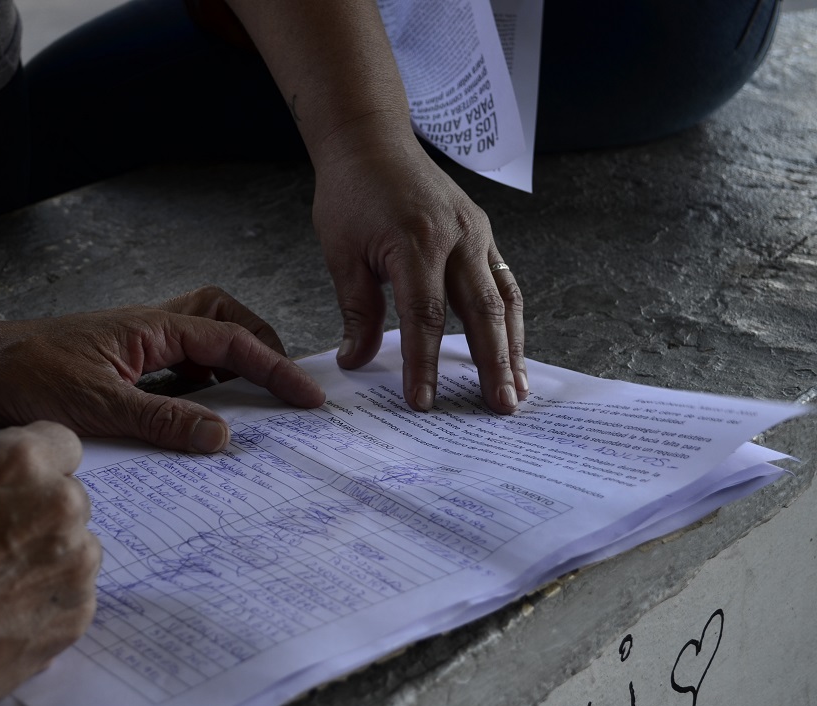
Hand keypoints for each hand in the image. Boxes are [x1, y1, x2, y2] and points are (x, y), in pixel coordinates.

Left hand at [0, 285, 325, 452]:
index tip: (306, 396)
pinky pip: (171, 372)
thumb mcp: (97, 406)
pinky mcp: (114, 371)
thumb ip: (162, 420)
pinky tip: (194, 421)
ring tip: (249, 406)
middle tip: (282, 387)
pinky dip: (195, 389)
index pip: (230, 339)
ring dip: (228, 366)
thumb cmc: (20, 376)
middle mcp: (145, 331)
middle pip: (221, 319)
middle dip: (259, 346)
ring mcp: (130, 350)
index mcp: (149, 328)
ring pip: (197, 342)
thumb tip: (222, 434)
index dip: (274, 367)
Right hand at [0, 423, 100, 705]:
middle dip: (37, 513)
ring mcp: (75, 563)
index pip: (58, 442)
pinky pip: (70, 597)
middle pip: (67, 497)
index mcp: (19, 461)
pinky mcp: (76, 615)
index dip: (33, 463)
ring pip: (74, 549)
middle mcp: (60, 505)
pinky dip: (43, 604)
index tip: (14, 482)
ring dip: (44, 559)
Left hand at [312, 120, 527, 413]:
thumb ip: (357, 311)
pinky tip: (511, 349)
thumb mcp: (342, 254)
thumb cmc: (351, 195)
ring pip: (504, 299)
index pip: (425, 317)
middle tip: (501, 407)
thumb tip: (356, 362)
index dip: (425, 364)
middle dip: (492, 364)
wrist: (372, 142)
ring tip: (517, 389)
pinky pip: (503, 282)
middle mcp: (457, 238)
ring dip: (513, 347)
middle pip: (481, 312)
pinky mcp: (483, 233)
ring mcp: (477, 234)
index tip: (423, 402)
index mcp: (416, 243)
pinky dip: (510, 319)